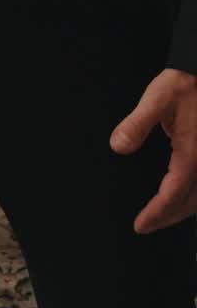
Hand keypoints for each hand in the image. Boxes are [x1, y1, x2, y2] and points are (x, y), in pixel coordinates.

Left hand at [111, 67, 196, 232]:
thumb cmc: (186, 82)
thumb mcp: (157, 97)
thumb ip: (137, 123)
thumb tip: (118, 146)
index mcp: (192, 152)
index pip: (173, 194)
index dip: (157, 213)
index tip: (140, 225)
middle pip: (190, 202)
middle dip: (167, 217)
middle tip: (146, 226)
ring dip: (182, 210)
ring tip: (161, 216)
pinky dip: (192, 197)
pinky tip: (182, 196)